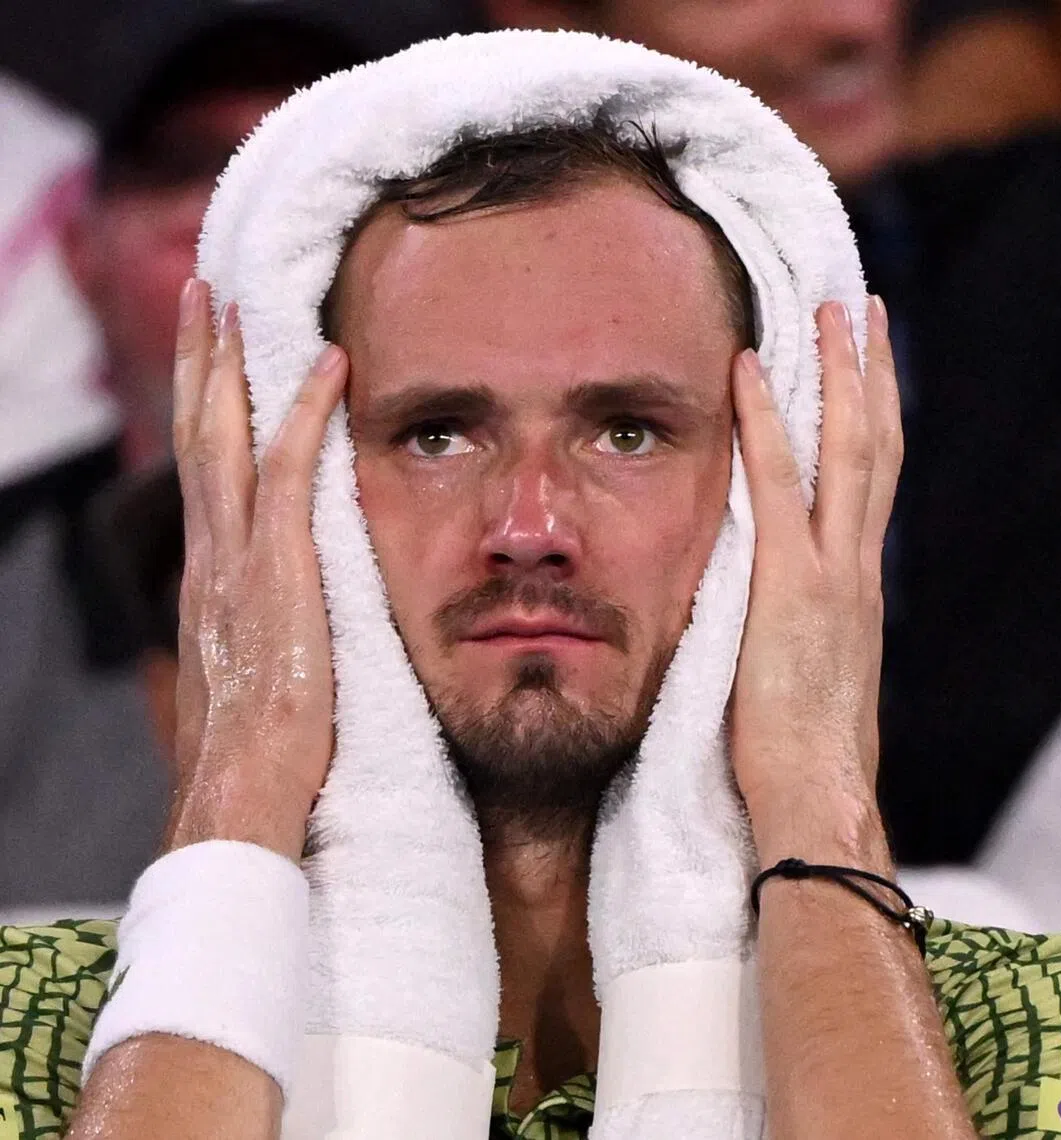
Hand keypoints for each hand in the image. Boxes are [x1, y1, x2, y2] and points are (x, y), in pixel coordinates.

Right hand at [167, 279, 347, 862]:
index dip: (202, 413)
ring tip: (230, 300)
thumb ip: (255, 636)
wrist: (243, 793)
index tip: (207, 364)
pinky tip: (329, 364)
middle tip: (200, 298)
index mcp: (208, 582)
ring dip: (230, 363)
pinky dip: (306, 412)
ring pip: (226, 436)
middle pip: (198, 437)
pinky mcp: (279, 567)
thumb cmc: (256, 754)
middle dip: (197, 362)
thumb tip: (272, 625)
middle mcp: (211, 557)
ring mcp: (238, 558)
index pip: (203, 477)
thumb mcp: (247, 682)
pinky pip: (293, 470)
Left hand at [729, 297, 901, 864]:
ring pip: (847, 451)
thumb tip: (781, 617)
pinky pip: (776, 485)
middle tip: (862, 309)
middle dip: (870, 373)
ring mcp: (829, 572)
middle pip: (875, 448)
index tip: (864, 369)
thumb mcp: (811, 680)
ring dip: (838, 374)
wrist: (817, 803)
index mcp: (858, 589)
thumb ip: (803, 632)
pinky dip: (765, 423)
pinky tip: (749, 371)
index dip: (870, 420)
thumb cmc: (804, 758)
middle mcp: (856, 568)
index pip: (871, 484)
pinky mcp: (788, 585)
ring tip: (834, 312)